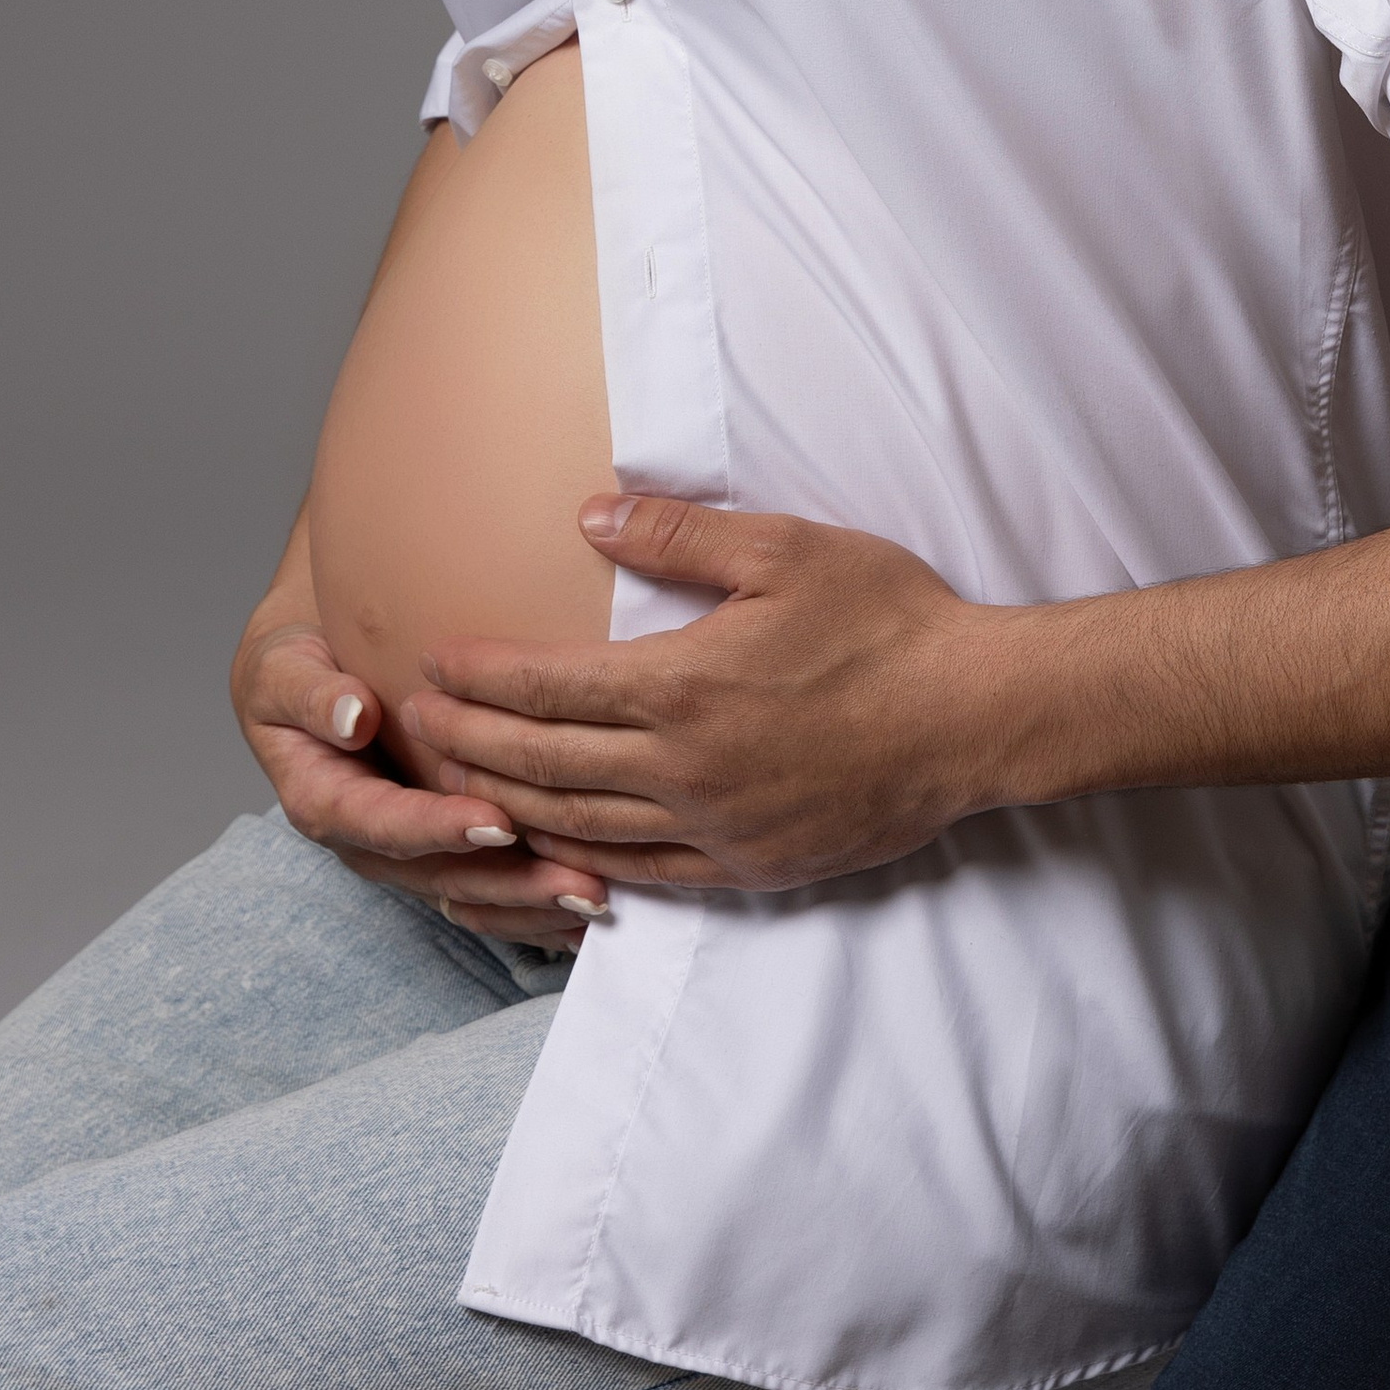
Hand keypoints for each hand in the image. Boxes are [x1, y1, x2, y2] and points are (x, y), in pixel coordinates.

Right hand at [231, 605, 610, 947]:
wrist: (307, 672)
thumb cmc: (296, 666)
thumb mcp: (281, 671)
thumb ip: (309, 696)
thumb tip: (351, 716)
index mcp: (325, 802)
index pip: (385, 823)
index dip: (439, 828)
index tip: (497, 822)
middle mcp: (370, 841)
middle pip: (442, 875)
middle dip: (512, 884)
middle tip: (580, 884)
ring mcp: (409, 852)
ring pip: (474, 893)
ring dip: (535, 904)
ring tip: (598, 900)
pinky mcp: (442, 850)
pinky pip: (489, 889)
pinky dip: (536, 906)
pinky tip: (590, 913)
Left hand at [399, 497, 1008, 892]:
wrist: (972, 716)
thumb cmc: (886, 620)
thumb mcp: (785, 549)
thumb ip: (679, 536)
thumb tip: (590, 515)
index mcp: (683, 687)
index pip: (548, 689)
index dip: (482, 678)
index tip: (434, 662)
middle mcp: (683, 770)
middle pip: (543, 764)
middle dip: (469, 741)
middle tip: (417, 724)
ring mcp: (713, 830)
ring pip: (579, 825)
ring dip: (507, 803)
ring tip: (460, 782)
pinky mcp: (747, 868)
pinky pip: (640, 874)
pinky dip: (581, 859)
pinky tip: (555, 845)